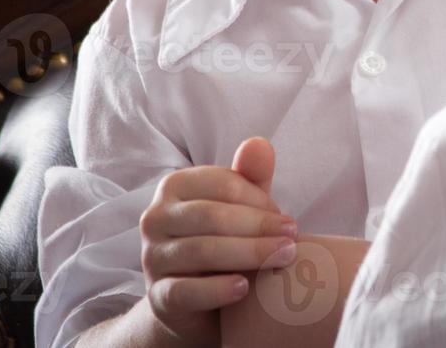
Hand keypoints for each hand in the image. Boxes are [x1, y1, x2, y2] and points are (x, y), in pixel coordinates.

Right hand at [138, 137, 297, 346]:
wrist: (199, 301)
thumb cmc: (225, 240)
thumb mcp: (242, 205)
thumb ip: (252, 175)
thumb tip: (259, 143)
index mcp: (175, 186)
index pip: (222, 184)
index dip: (260, 200)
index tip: (287, 219)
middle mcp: (156, 217)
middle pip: (212, 216)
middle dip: (259, 226)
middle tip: (293, 238)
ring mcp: (152, 257)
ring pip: (201, 251)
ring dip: (250, 254)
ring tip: (283, 258)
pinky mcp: (157, 296)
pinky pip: (184, 291)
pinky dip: (216, 289)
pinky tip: (245, 288)